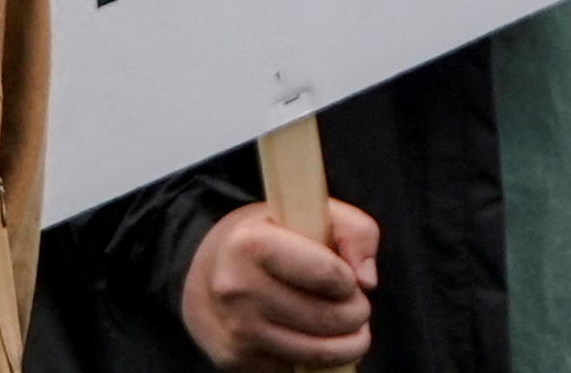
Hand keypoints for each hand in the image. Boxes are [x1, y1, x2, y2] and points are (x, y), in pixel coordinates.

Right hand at [179, 198, 382, 368]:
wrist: (203, 273)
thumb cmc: (267, 237)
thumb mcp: (306, 212)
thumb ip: (354, 230)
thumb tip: (367, 280)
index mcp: (252, 244)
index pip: (327, 274)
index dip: (349, 280)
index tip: (349, 279)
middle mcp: (238, 289)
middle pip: (326, 318)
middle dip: (358, 314)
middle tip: (358, 306)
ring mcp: (236, 330)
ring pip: (316, 352)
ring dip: (348, 344)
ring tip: (351, 328)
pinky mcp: (236, 360)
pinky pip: (294, 367)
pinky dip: (316, 358)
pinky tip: (314, 338)